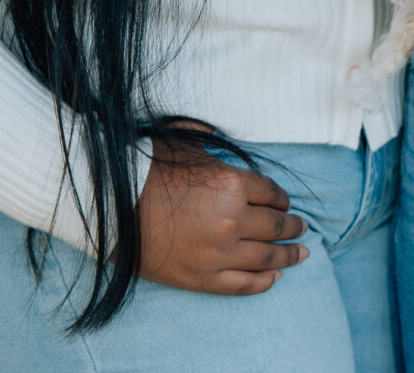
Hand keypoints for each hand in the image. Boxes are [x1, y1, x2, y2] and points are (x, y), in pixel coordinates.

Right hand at [135, 131, 308, 295]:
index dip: (282, 199)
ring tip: (301, 254)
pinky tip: (274, 278)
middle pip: (275, 225)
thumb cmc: (146, 171)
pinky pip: (243, 284)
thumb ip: (207, 136)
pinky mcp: (202, 279)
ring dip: (288, 256)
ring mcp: (219, 253)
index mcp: (232, 184)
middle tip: (303, 228)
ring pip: (266, 258)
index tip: (286, 203)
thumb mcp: (183, 143)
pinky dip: (263, 282)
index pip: (272, 193)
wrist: (110, 208)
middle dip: (293, 227)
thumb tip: (215, 129)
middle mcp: (233, 220)